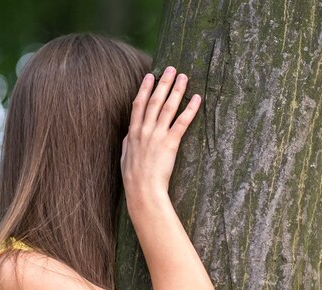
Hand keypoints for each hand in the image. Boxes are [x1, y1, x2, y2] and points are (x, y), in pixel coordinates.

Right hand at [121, 66, 200, 204]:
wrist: (142, 190)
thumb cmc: (133, 178)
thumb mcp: (124, 157)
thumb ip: (128, 143)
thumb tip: (129, 135)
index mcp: (133, 132)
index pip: (139, 104)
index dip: (145, 88)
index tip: (149, 75)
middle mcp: (144, 130)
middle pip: (155, 100)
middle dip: (163, 82)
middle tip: (171, 68)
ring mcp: (157, 135)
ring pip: (168, 107)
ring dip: (177, 90)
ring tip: (184, 77)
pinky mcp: (170, 143)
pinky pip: (182, 122)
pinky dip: (190, 109)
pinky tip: (197, 99)